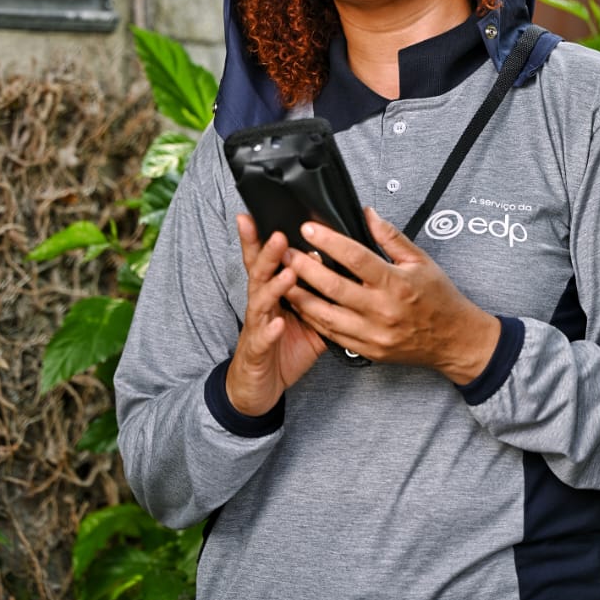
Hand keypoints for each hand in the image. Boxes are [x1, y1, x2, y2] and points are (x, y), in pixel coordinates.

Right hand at [226, 214, 325, 416]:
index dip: (263, 238)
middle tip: (279, 234)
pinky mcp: (257, 349)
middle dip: (269, 252)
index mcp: (274, 293)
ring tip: (287, 272)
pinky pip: (264, 338)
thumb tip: (343, 272)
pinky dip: (270, 330)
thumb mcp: (305, 316)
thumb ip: (319, 293)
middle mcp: (262, 304)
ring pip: (261, 300)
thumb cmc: (282, 347)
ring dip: (273, 285)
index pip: (268, 260)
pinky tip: (278, 323)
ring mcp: (257, 325)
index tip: (259, 214)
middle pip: (261, 272)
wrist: (258, 384)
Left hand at [283, 208, 500, 383]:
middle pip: (333, 286)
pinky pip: (332, 334)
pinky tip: (300, 304)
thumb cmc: (439, 298)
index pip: (356, 257)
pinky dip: (313, 318)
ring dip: (300, 295)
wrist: (454, 340)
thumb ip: (390, 236)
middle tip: (284, 252)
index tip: (308, 229)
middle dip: (304, 267)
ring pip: (326, 314)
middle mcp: (383, 310)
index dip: (329, 241)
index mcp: (396, 283)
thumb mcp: (420, 261)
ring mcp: (374, 334)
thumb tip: (367, 213)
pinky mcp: (368, 350)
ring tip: (282, 278)